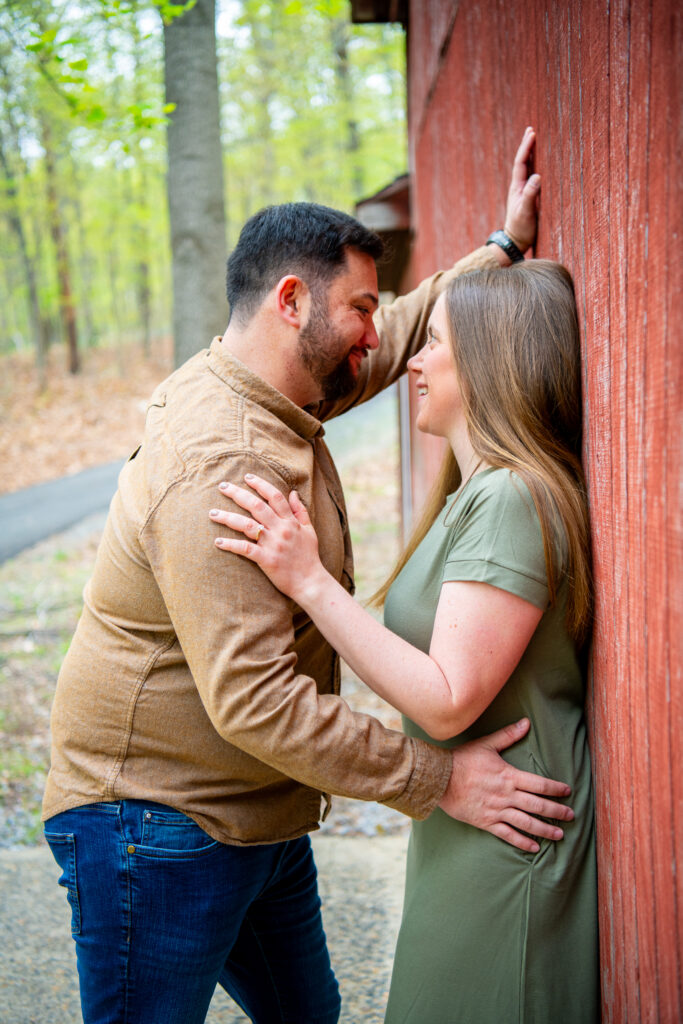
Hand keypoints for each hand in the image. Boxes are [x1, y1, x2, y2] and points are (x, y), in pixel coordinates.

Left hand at [210, 474, 324, 601]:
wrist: (311, 582)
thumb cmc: (309, 557)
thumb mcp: (309, 530)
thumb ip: (300, 511)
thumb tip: (293, 492)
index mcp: (290, 521)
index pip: (274, 496)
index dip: (260, 484)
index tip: (247, 477)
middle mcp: (281, 529)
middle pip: (257, 506)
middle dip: (238, 494)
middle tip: (223, 486)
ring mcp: (273, 544)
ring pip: (246, 525)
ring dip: (228, 517)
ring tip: (212, 513)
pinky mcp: (266, 560)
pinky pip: (245, 549)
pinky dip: (230, 544)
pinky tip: (217, 541)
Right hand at [438, 718, 572, 852]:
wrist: (440, 778)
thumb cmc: (462, 759)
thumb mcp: (486, 744)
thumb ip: (508, 735)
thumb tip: (525, 723)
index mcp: (509, 776)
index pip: (539, 784)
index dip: (555, 788)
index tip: (567, 792)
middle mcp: (506, 795)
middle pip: (537, 806)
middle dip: (556, 811)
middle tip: (571, 816)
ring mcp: (497, 810)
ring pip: (526, 823)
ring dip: (544, 829)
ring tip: (559, 834)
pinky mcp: (486, 822)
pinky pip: (507, 835)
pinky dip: (522, 842)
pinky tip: (534, 848)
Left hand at [503, 126, 540, 251]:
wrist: (516, 242)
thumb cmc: (521, 228)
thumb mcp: (526, 212)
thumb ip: (530, 195)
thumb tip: (537, 176)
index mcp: (517, 187)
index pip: (521, 163)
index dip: (526, 148)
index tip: (532, 133)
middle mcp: (519, 187)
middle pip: (523, 162)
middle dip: (527, 146)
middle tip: (531, 130)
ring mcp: (524, 192)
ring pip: (528, 169)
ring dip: (531, 154)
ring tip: (535, 141)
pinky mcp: (529, 198)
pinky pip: (533, 178)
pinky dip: (536, 167)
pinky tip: (540, 164)